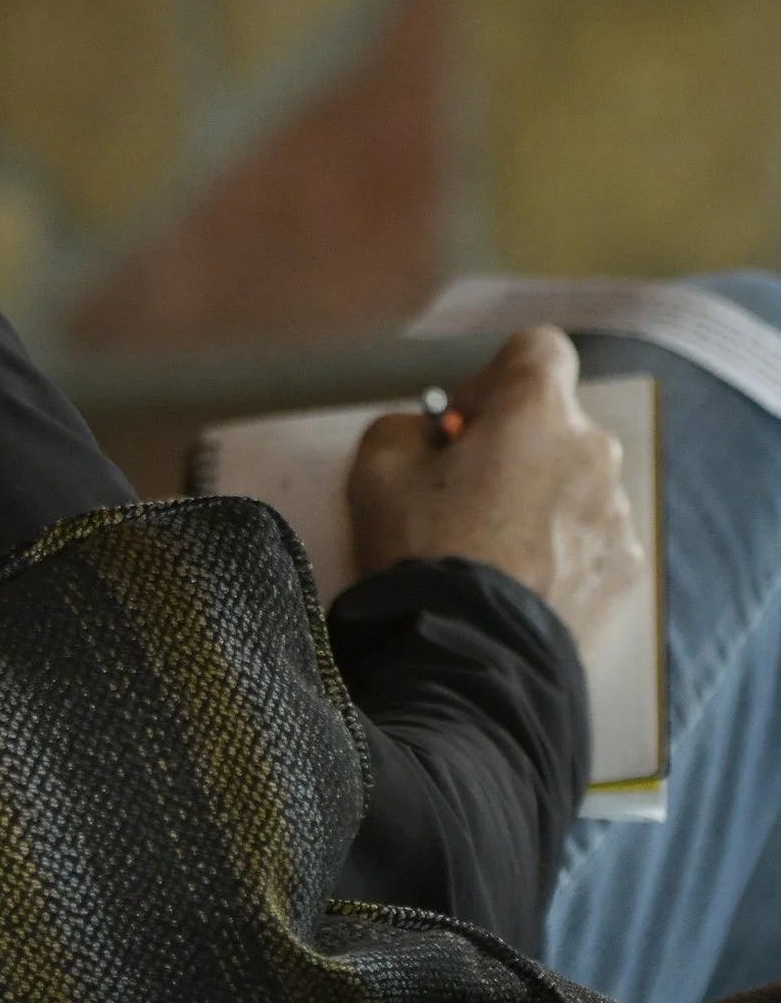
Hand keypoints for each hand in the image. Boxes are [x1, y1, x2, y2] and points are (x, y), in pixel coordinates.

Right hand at [347, 325, 643, 625]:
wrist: (471, 653)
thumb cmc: (424, 550)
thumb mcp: (376, 469)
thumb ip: (403, 426)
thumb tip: (427, 436)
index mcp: (537, 412)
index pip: (538, 348)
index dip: (493, 376)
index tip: (461, 423)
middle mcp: (593, 450)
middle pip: (555, 423)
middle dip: (513, 445)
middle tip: (463, 492)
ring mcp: (617, 513)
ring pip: (575, 482)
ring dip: (539, 498)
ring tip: (490, 549)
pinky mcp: (625, 568)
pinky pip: (591, 537)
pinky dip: (561, 548)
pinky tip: (519, 581)